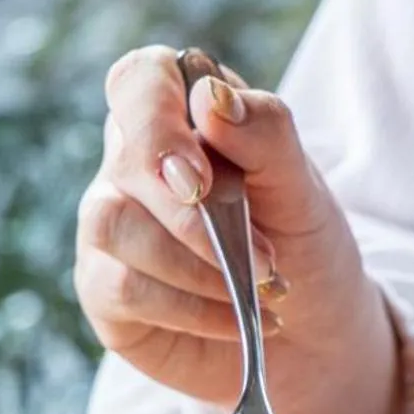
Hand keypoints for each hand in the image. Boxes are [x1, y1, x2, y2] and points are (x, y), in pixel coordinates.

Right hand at [74, 45, 402, 413]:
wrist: (309, 332)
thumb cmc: (301, 244)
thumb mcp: (303, 188)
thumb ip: (266, 134)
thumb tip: (212, 100)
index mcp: (181, 117)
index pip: (138, 81)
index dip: (157, 120)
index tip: (202, 177)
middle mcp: (131, 165)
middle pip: (127, 161)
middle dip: (195, 218)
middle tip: (264, 259)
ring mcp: (109, 226)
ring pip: (117, 227)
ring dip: (199, 266)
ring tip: (262, 291)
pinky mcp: (103, 290)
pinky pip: (126, 288)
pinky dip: (192, 308)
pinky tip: (237, 319)